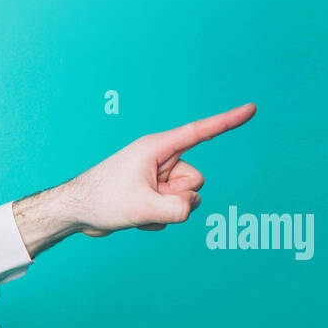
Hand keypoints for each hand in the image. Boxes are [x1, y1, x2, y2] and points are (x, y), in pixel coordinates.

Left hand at [62, 103, 255, 236]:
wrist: (75, 212)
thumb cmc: (103, 200)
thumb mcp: (144, 208)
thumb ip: (177, 209)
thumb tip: (192, 208)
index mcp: (157, 148)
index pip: (200, 132)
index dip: (228, 121)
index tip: (252, 108)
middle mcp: (160, 159)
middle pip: (195, 180)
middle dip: (179, 197)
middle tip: (148, 202)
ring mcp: (156, 178)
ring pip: (185, 198)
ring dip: (166, 212)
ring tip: (137, 210)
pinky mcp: (152, 194)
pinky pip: (171, 210)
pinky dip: (156, 219)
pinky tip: (134, 218)